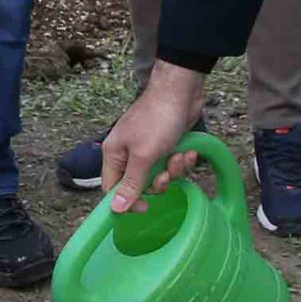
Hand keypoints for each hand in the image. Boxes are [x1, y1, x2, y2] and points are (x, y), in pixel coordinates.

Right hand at [100, 62, 206, 212]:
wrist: (180, 92)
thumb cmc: (157, 120)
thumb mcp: (143, 156)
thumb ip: (131, 183)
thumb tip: (115, 209)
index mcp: (114, 154)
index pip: (112, 188)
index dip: (127, 201)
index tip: (145, 206)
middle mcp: (128, 153)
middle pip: (139, 185)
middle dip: (158, 182)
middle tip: (166, 172)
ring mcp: (148, 149)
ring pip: (159, 175)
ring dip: (173, 170)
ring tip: (179, 155)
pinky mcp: (166, 145)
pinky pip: (172, 164)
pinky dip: (181, 160)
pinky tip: (188, 151)